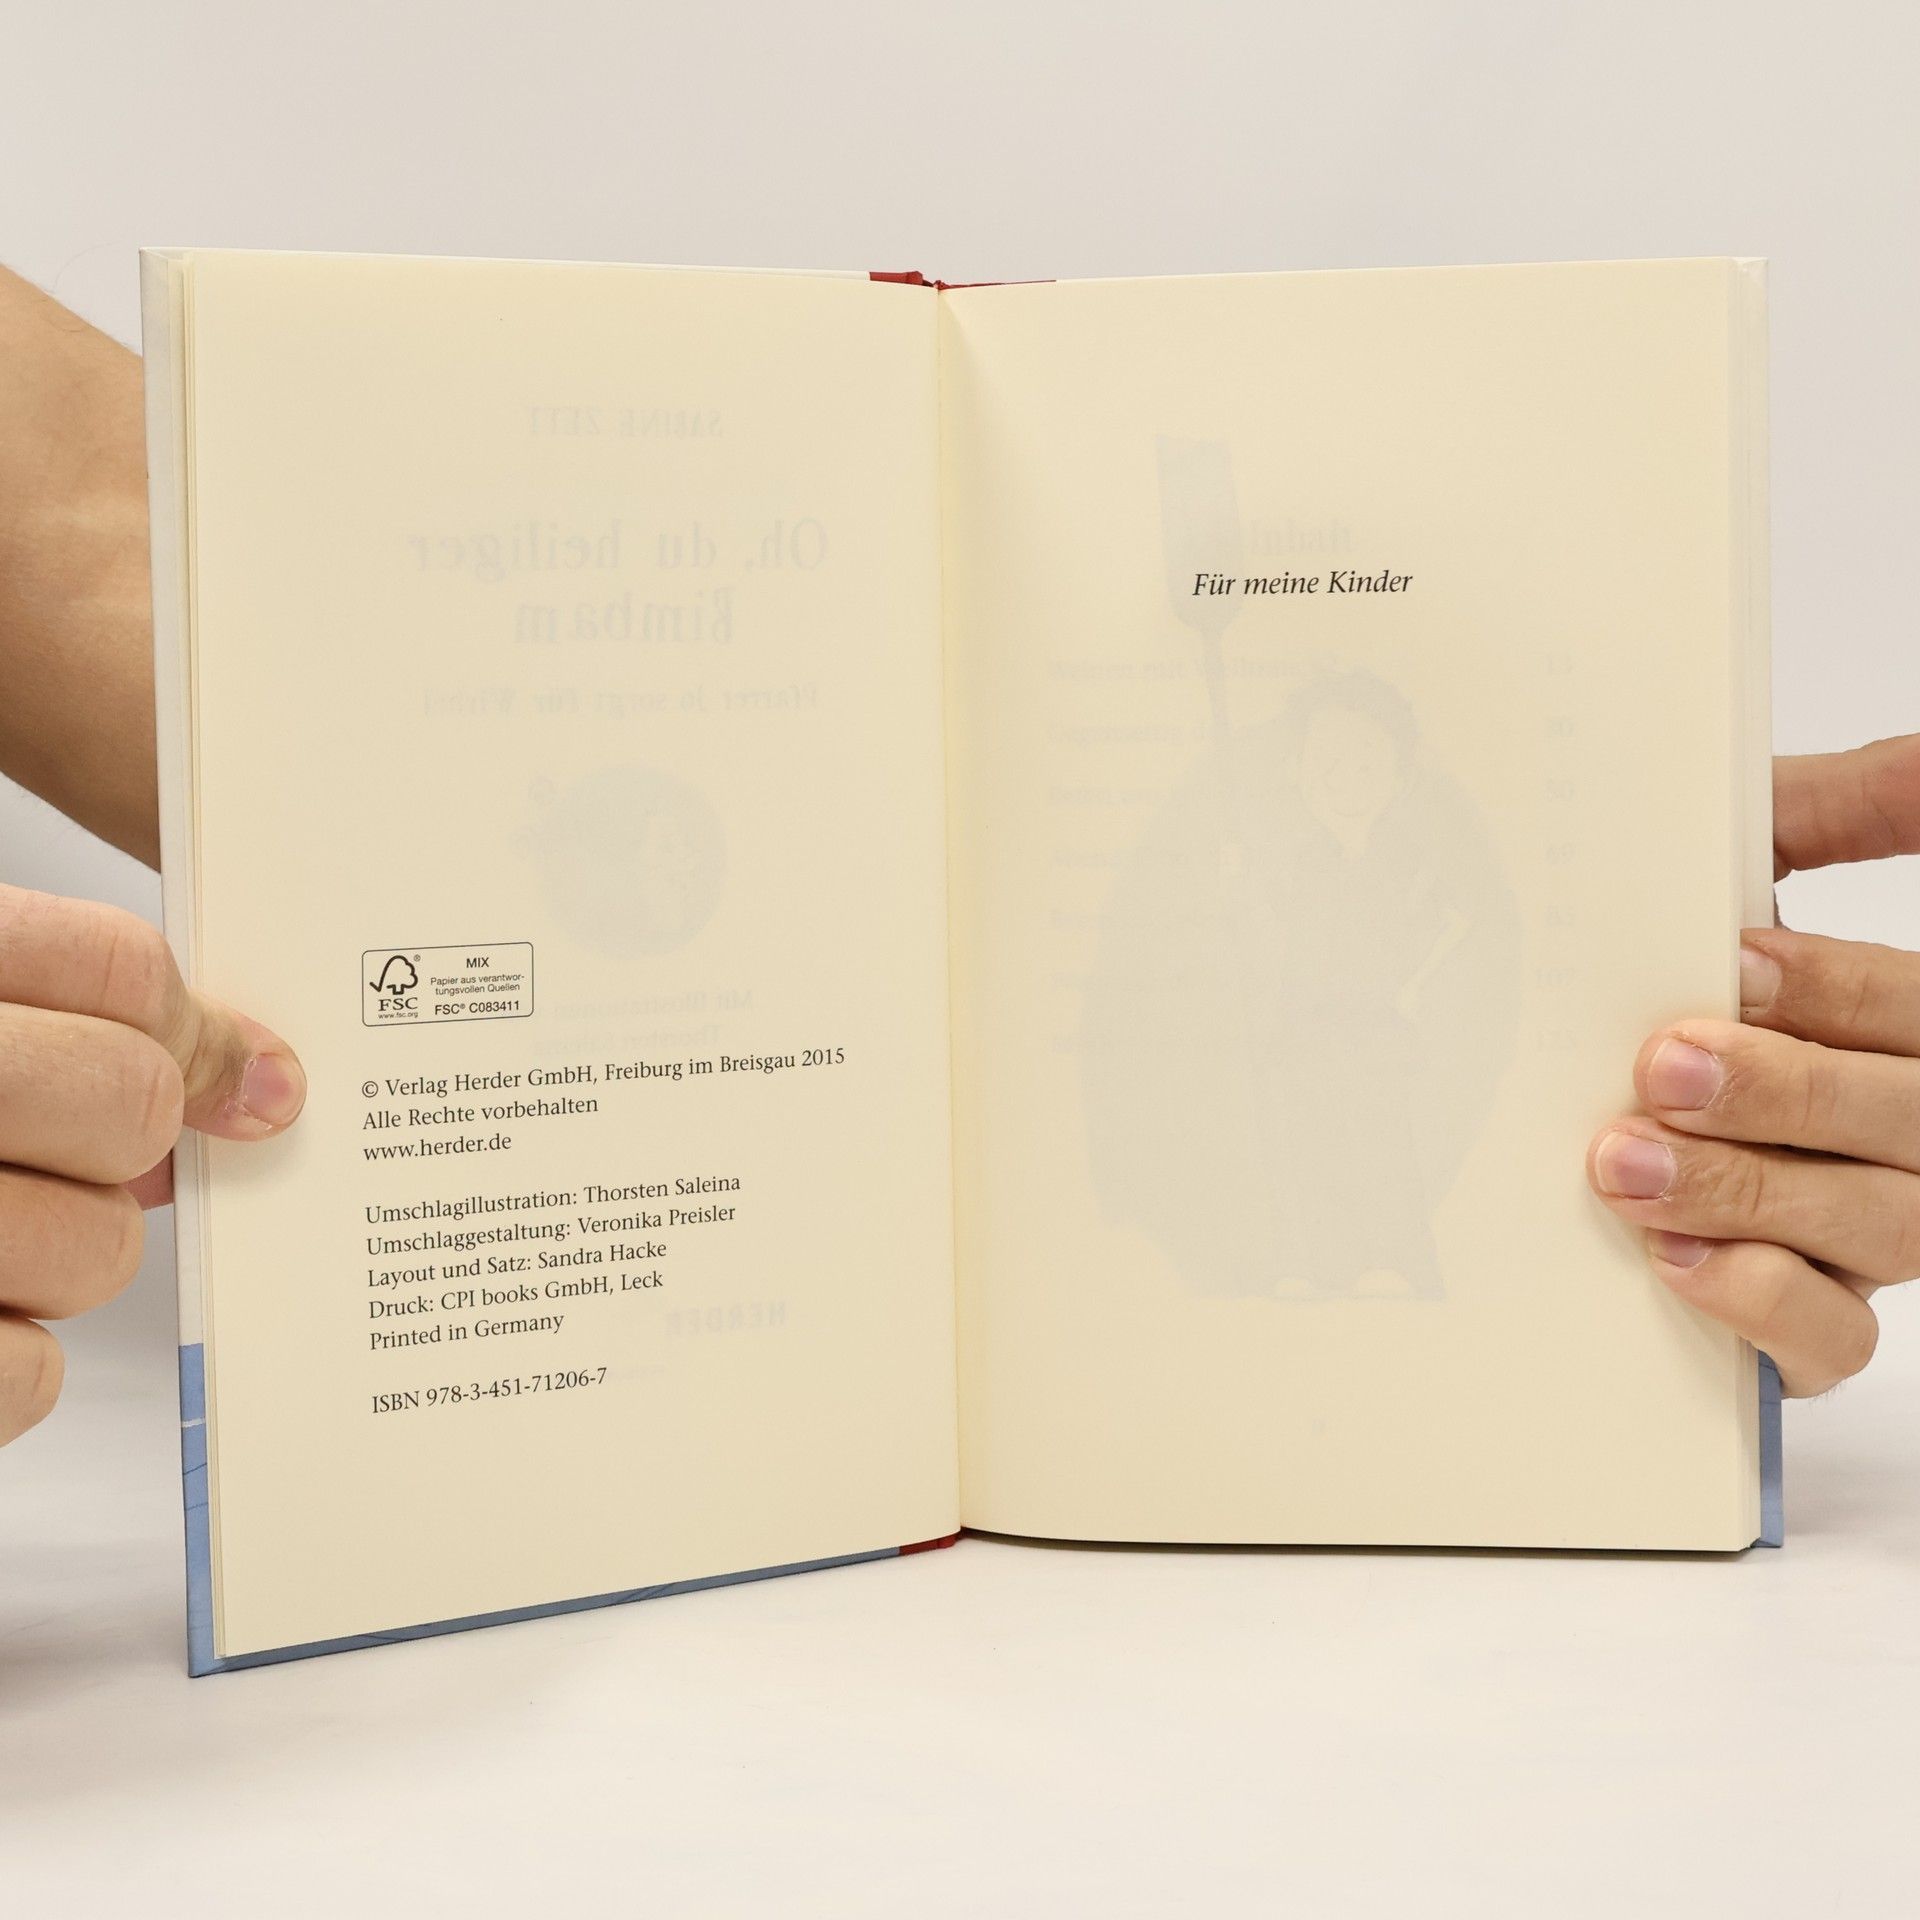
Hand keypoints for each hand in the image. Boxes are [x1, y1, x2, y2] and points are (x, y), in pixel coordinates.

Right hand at [0, 885, 304, 1443]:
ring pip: (97, 1247)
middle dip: (128, 1142)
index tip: (236, 1078)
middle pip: (130, 1103)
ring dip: (60, 1257)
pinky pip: (29, 1373)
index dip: (192, 1029)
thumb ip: (78, 1020)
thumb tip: (260, 1088)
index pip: (122, 968)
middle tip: (73, 1154)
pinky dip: (12, 1358)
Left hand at [1587, 734, 1919, 1394]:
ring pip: (1882, 1232)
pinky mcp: (1814, 1326)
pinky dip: (1761, 1304)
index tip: (1737, 964)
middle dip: (1785, 1093)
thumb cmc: (1677, 984)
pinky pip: (1835, 1340)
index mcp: (1901, 1034)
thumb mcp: (1743, 881)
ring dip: (1748, 1191)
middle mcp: (1908, 1140)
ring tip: (1624, 1162)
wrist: (1570, 1127)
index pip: (1915, 1013)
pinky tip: (1674, 1260)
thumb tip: (1919, 752)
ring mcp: (1872, 1240)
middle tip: (1663, 1066)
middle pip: (1908, 1124)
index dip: (1840, 992)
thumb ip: (1826, 815)